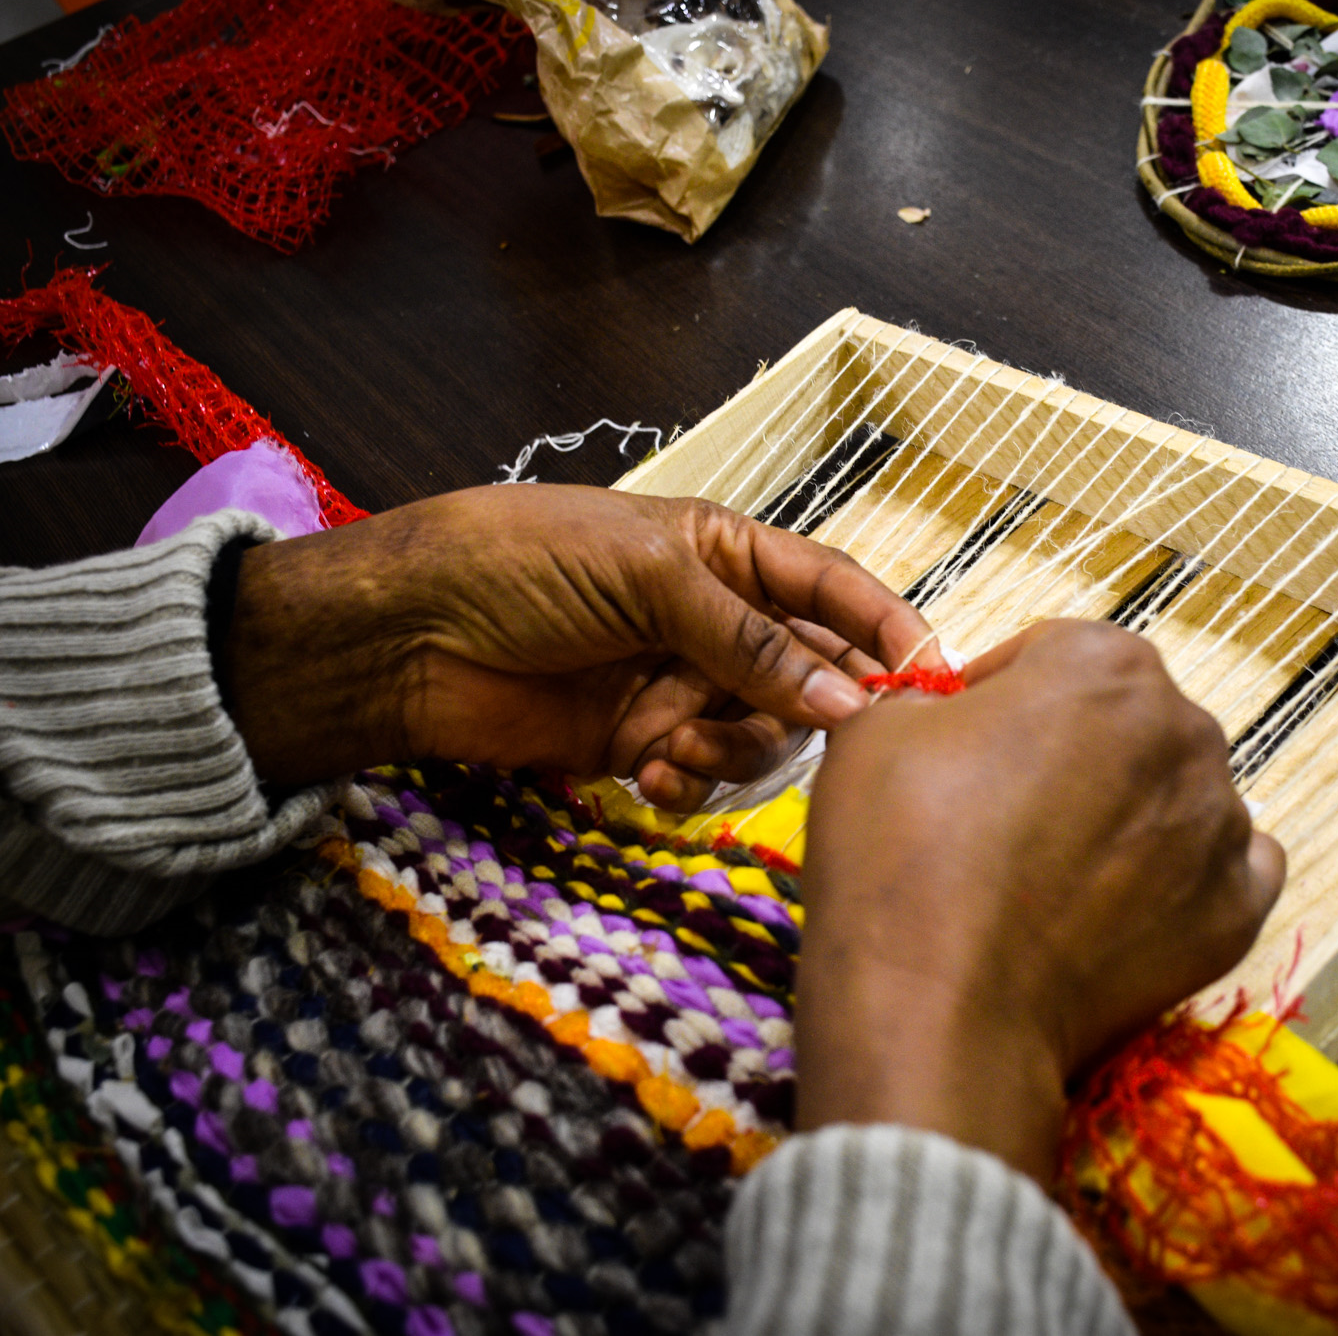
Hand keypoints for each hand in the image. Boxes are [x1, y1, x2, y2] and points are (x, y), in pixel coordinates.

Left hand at [223, 486, 938, 807]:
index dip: (885, 626)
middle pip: (811, 674)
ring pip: (763, 734)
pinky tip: (649, 775)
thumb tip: (847, 701)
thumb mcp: (646, 575)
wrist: (407, 634)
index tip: (930, 674)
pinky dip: (690, 784)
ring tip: (677, 746)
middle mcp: (714, 620)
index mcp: (725, 553)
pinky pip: (702, 777)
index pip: (832, 589)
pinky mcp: (639, 745)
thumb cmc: (520, 563)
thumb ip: (748, 639)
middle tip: (816, 733)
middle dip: (813, 706)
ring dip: (736, 749)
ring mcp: (678, 685)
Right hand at [795, 620, 1285, 1182]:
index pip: (1051, 656)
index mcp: (1105, 661)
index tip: (961, 746)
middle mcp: (1185, 727)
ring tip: (1054, 878)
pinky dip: (1181, 883)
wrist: (938, 1005)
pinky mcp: (1237, 910)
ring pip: (1176, 798)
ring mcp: (1221, 823)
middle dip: (1072, 756)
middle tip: (1002, 817)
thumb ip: (932, 701)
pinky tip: (1121, 909)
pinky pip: (1223, 873)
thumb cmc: (900, 851)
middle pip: (1125, 724)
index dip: (998, 698)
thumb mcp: (878, 730)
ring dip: (1126, 818)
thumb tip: (957, 722)